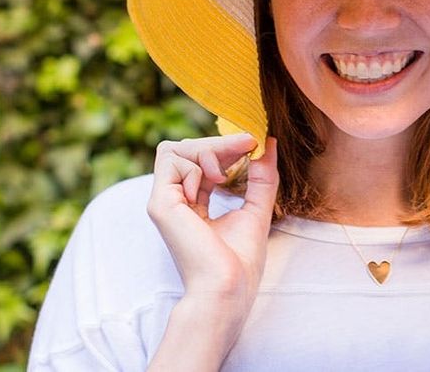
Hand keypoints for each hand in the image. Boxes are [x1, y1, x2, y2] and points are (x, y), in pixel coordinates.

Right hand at [147, 134, 278, 313]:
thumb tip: (269, 143)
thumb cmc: (240, 260)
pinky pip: (171, 159)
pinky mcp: (161, 204)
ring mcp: (165, 202)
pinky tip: (212, 184)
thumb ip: (262, 176)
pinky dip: (196, 163)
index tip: (253, 143)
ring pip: (174, 149)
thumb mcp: (257, 208)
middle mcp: (176, 201)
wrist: (228, 287)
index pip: (199, 160)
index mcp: (194, 204)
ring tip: (226, 174)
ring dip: (208, 150)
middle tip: (248, 144)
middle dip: (219, 142)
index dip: (225, 147)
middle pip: (185, 148)